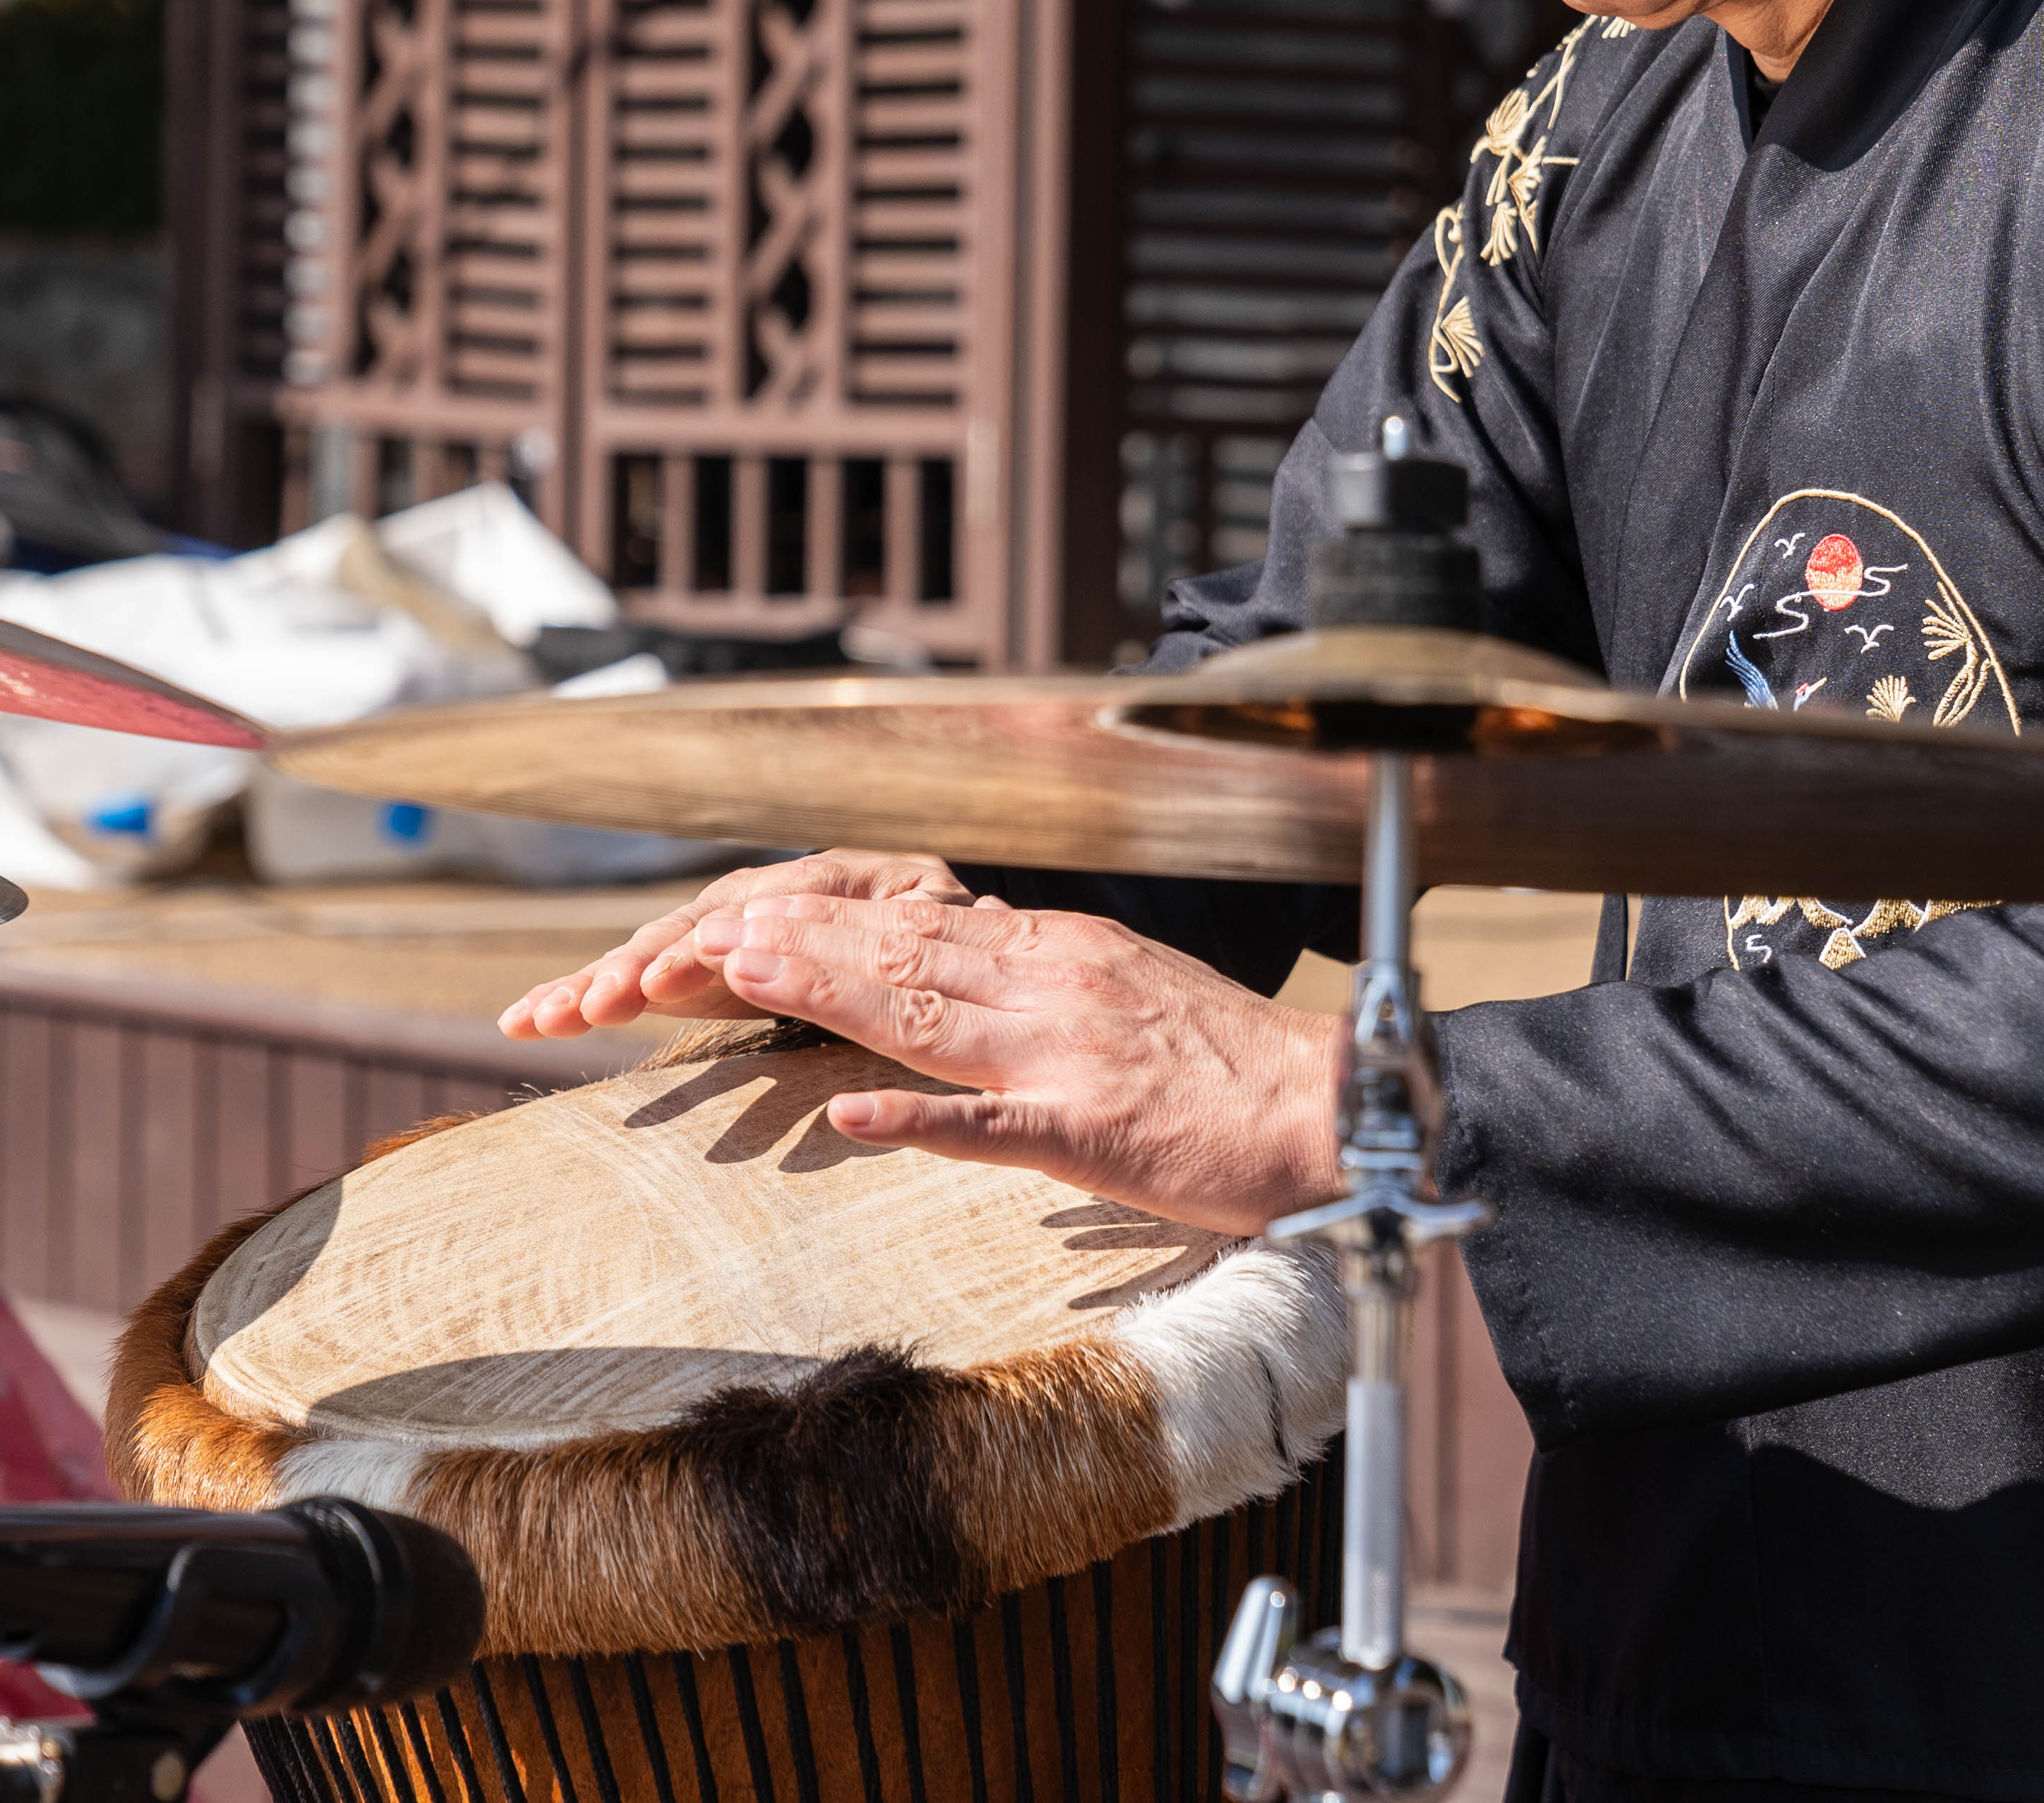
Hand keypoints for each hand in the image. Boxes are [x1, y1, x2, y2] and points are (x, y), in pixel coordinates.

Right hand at [498, 848, 979, 1038]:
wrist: (961, 951)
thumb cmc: (960, 935)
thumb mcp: (949, 922)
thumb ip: (926, 917)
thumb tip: (925, 907)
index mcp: (826, 883)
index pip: (751, 911)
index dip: (698, 947)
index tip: (649, 986)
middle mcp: (768, 900)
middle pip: (686, 929)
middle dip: (628, 967)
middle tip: (580, 1008)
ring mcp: (736, 934)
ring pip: (657, 955)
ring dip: (593, 983)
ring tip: (537, 1020)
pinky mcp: (715, 972)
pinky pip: (651, 983)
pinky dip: (594, 996)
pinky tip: (532, 1021)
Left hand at [698, 892, 1345, 1235]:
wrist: (1330, 1107)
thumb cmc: (1234, 1065)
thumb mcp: (1134, 988)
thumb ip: (1050, 974)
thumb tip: (975, 953)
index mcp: (1064, 953)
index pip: (926, 925)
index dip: (834, 919)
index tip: (759, 910)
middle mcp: (1055, 986)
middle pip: (906, 954)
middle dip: (803, 939)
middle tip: (713, 926)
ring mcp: (1068, 1056)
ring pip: (927, 1015)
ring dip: (827, 993)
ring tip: (743, 973)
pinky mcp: (1091, 1132)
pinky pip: (990, 1125)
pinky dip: (916, 1119)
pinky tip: (850, 1115)